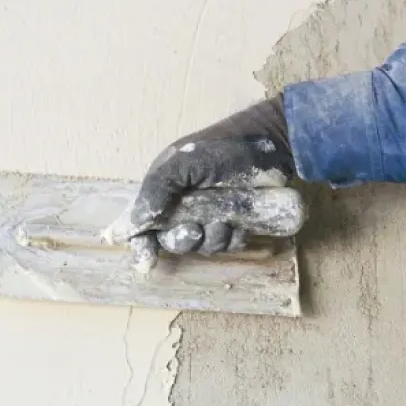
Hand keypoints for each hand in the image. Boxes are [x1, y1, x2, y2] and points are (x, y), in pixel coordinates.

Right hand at [105, 97, 297, 268]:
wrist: (268, 142)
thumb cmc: (220, 147)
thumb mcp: (181, 162)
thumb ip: (155, 190)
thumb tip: (137, 223)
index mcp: (165, 191)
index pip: (145, 226)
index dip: (143, 246)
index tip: (146, 263)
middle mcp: (185, 207)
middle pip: (173, 241)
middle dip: (182, 240)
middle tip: (194, 230)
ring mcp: (211, 216)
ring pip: (203, 245)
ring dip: (212, 238)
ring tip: (224, 219)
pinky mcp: (236, 222)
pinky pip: (228, 244)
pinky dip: (233, 238)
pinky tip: (240, 225)